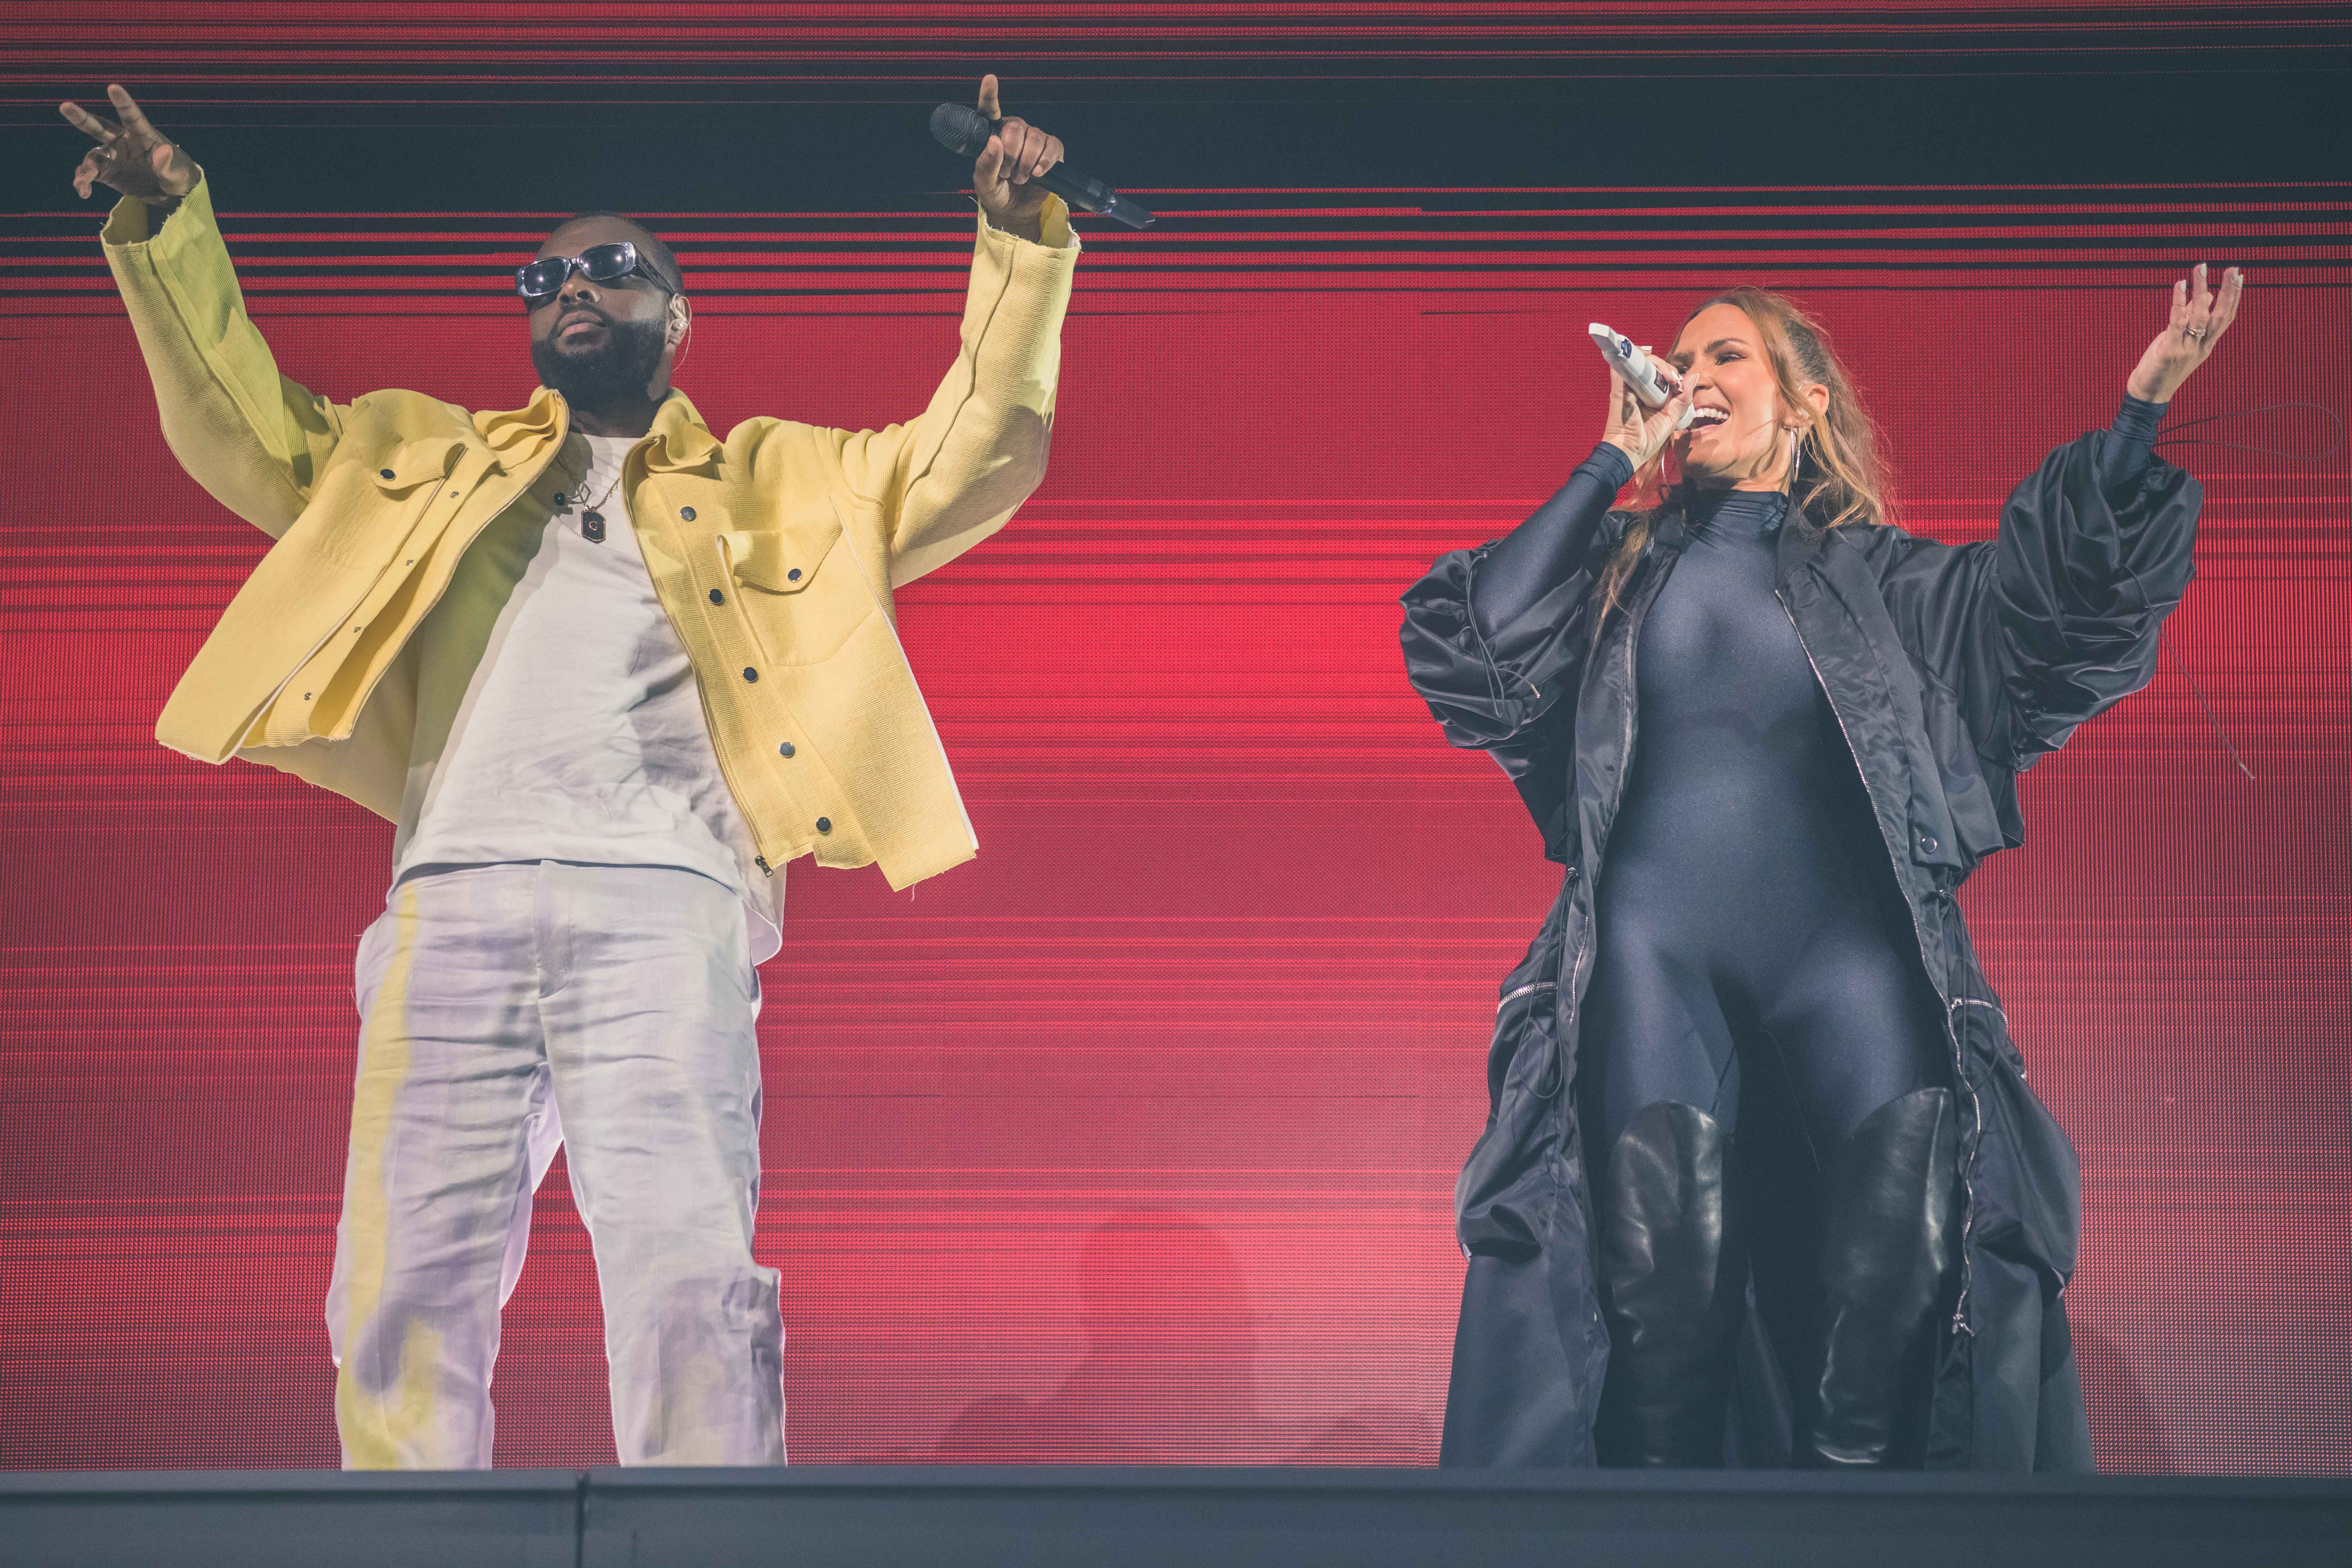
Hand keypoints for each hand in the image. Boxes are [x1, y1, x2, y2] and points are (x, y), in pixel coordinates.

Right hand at [60, 84, 195, 207]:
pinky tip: (83, 191)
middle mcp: (123, 141)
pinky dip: (84, 181)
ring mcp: (113, 156)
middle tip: (65, 106)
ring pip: (92, 155)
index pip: (132, 116)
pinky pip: (90, 173)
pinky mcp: (107, 172)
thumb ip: (170, 164)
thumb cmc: (179, 175)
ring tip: (82, 182)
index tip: (113, 87)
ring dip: (85, 168)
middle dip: (81, 117)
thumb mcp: (179, 173)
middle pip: (99, 126)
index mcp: (143, 135)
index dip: (123, 102)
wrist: (172, 193)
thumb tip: (164, 151)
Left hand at [971, 74, 1064, 241]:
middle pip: (1015, 127)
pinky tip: (1037, 174)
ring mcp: (1034, 138)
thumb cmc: (996, 192)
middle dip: (1011, 153)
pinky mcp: (1052, 150)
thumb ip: (986, 164)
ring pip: (1034, 138)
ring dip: (1026, 162)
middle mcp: (1015, 130)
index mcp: (994, 132)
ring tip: (1020, 178)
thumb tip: (995, 142)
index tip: (990, 79)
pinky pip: (1052, 147)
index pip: (990, 110)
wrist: (1016, 210)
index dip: (990, 95)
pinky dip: (1045, 162)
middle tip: (1007, 173)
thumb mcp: (984, 183)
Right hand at [1599, 345, 1690, 470]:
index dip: (1672, 373)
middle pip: (1652, 365)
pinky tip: (1645, 357)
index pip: (1661, 374)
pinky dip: (1632, 358)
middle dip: (1666, 368)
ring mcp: (1627, 387)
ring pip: (1640, 362)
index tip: (1679, 384)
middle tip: (1674, 379)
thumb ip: (1683, 398)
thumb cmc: (1648, 439)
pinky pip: (1622, 367)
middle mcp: (1639, 388)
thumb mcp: (1672, 417)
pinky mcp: (1619, 389)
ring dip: (1655, 362)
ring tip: (1667, 375)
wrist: (1630, 452)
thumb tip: (1694, 376)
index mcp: (1651, 395)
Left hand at [2126, 262, 2243, 402]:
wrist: (2148, 395)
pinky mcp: (2170, 351)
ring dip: (2201, 290)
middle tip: (2232, 269)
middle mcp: (2201, 346)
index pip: (2226, 317)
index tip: (2239, 276)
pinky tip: (2180, 285)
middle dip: (2228, 291)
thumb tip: (2207, 295)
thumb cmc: (2163, 366)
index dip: (2235, 297)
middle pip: (2220, 315)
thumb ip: (2192, 318)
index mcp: (2207, 344)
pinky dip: (2179, 301)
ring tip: (2201, 269)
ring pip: (2200, 316)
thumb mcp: (2181, 340)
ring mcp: (2187, 349)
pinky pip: (2176, 322)